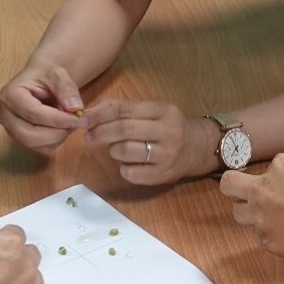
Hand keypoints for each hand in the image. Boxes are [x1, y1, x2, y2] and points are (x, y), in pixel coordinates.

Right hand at [0, 62, 85, 153]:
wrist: (39, 80)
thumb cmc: (46, 75)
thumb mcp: (58, 74)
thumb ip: (67, 89)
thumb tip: (75, 108)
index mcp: (9, 95)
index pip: (33, 113)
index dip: (58, 119)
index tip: (79, 118)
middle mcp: (4, 115)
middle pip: (29, 135)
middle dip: (57, 132)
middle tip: (77, 122)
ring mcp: (10, 130)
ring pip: (36, 144)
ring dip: (58, 136)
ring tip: (70, 120)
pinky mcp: (20, 139)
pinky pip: (40, 148)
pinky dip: (56, 140)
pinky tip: (62, 126)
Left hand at [82, 99, 218, 184]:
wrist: (199, 147)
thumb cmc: (169, 126)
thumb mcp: (152, 109)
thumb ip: (123, 107)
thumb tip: (91, 111)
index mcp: (164, 110)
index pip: (124, 110)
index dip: (100, 115)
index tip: (84, 119)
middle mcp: (168, 131)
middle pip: (124, 129)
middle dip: (100, 132)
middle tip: (89, 136)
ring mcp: (167, 155)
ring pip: (125, 151)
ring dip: (112, 150)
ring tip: (115, 149)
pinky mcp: (164, 175)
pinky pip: (131, 173)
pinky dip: (123, 168)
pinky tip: (128, 163)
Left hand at [220, 153, 283, 277]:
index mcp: (282, 166)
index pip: (266, 168)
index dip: (275, 177)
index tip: (282, 185)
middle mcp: (264, 188)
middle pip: (229, 184)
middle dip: (234, 186)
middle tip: (243, 191)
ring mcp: (261, 216)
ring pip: (238, 212)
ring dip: (251, 212)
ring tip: (272, 217)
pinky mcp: (264, 240)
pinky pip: (258, 234)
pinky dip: (269, 233)